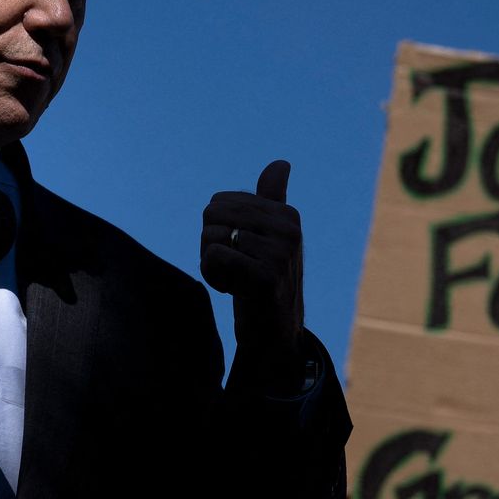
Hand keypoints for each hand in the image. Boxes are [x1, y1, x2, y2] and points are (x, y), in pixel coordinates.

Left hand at [201, 159, 304, 389]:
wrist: (273, 335)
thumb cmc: (263, 283)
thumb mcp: (268, 238)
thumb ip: (272, 200)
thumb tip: (281, 163)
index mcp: (287, 215)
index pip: (219, 202)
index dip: (216, 230)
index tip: (239, 254)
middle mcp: (289, 230)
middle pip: (212, 215)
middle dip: (210, 245)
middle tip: (232, 270)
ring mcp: (281, 253)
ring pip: (211, 237)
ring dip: (212, 266)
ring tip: (236, 282)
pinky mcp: (267, 276)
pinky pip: (215, 256)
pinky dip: (212, 276)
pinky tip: (233, 291)